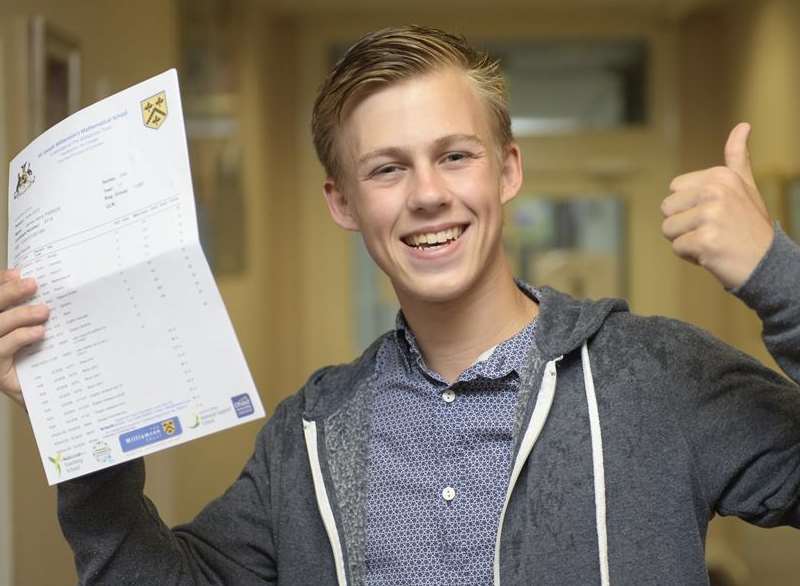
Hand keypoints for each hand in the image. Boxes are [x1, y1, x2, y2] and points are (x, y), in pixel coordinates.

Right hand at [0, 269, 48, 408]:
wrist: (44, 399)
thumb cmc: (38, 362)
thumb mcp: (34, 333)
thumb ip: (27, 311)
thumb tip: (30, 281)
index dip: (2, 283)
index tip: (20, 272)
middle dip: (8, 293)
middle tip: (33, 284)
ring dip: (19, 315)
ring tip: (44, 311)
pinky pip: (2, 349)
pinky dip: (20, 337)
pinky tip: (38, 333)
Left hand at [661, 123, 773, 288]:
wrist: (768, 264)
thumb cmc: (750, 227)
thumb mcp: (746, 187)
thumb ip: (737, 158)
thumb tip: (742, 125)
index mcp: (720, 176)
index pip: (674, 190)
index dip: (689, 208)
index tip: (716, 214)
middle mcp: (716, 191)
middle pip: (666, 209)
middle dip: (684, 224)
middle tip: (714, 230)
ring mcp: (711, 215)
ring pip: (668, 229)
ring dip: (686, 240)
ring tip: (713, 241)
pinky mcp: (706, 240)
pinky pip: (677, 248)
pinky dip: (692, 256)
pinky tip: (714, 254)